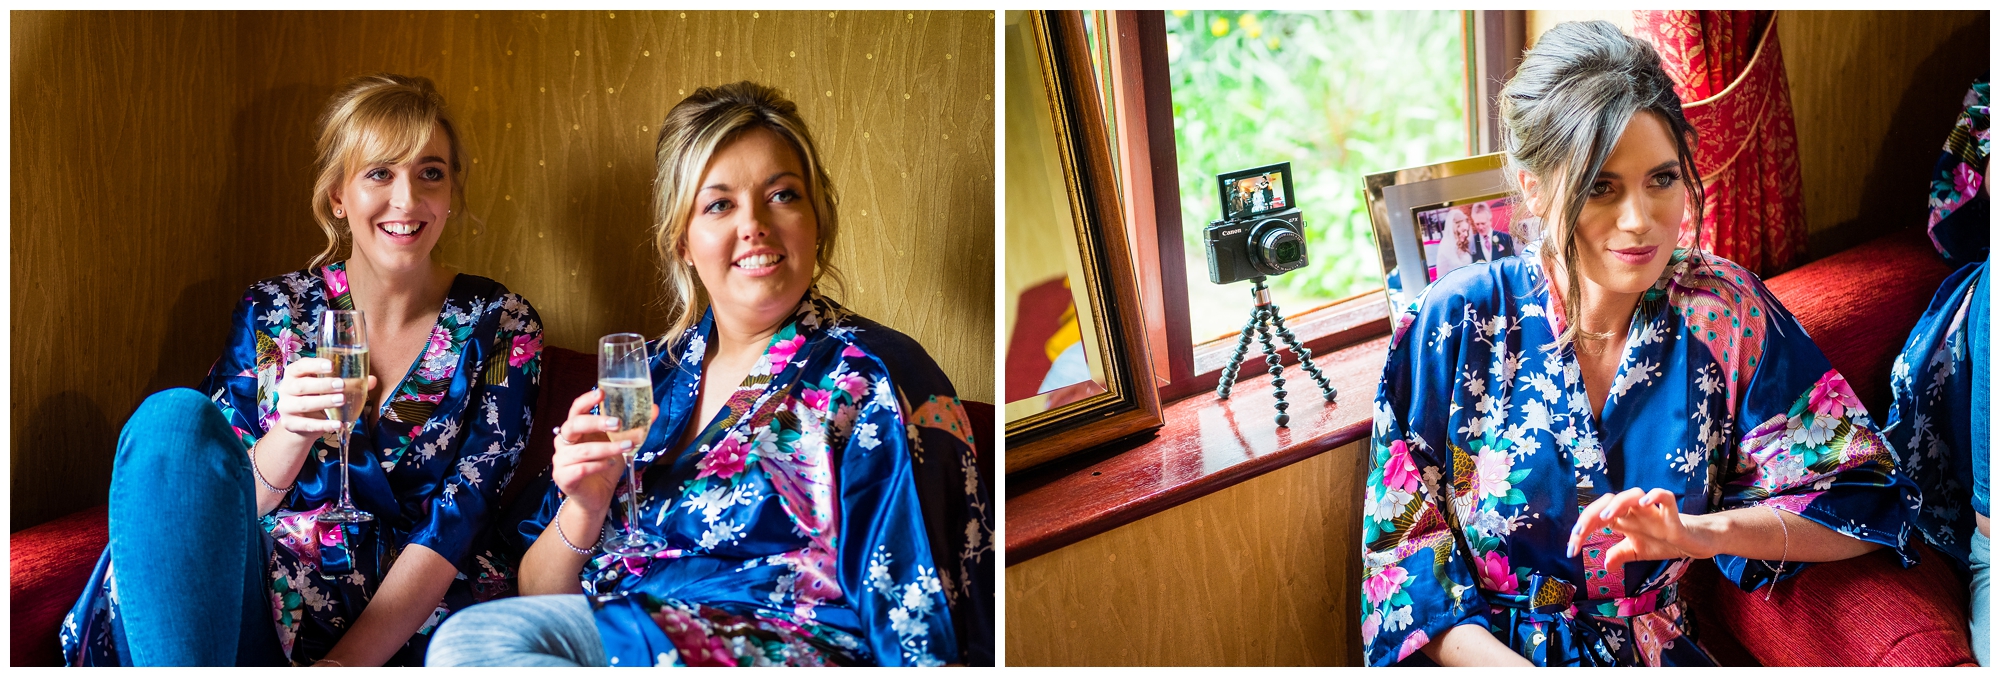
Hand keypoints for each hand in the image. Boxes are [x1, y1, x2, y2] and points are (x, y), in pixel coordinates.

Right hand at [275, 358, 377, 437]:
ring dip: (323, 402)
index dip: (314, 365)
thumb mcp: (328, 388)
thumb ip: (349, 382)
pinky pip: (307, 425)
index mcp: (294, 374)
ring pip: (304, 404)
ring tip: (341, 400)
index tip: (331, 365)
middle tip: (341, 385)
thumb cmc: (316, 397)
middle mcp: (286, 389)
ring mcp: (286, 407)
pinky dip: (323, 425)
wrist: (302, 423)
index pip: (300, 366)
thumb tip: (372, 380)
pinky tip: (337, 424)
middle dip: (322, 385)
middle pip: (301, 385)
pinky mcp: (290, 424)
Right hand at [551, 390, 654, 510]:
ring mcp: (561, 460)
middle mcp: (564, 442)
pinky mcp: (563, 477)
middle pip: (574, 425)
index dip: (587, 400)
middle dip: (597, 422)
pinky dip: (598, 466)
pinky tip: (611, 464)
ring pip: (583, 450)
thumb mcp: (621, 444)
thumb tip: (655, 410)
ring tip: (627, 447)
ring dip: (607, 448)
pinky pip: (581, 468)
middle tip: (618, 423)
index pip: (576, 409)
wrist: (596, 497)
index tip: (602, 393)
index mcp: (576, 429)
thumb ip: (634, 427)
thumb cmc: (605, 467)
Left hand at [1567, 488, 1714, 570]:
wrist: (1694, 542)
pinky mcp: (1673, 514)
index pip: (1597, 517)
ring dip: (1617, 504)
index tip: (1570, 550)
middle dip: (1591, 514)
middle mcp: (1635, 511)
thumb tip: (1603, 565)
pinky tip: (1644, 503)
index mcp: (1624, 519)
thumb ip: (1619, 555)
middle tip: (1579, 534)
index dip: (1581, 531)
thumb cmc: (1664, 540)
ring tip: (1607, 518)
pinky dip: (1655, 496)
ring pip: (1633, 494)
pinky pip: (1666, 497)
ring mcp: (1654, 511)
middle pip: (1609, 501)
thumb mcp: (1637, 551)